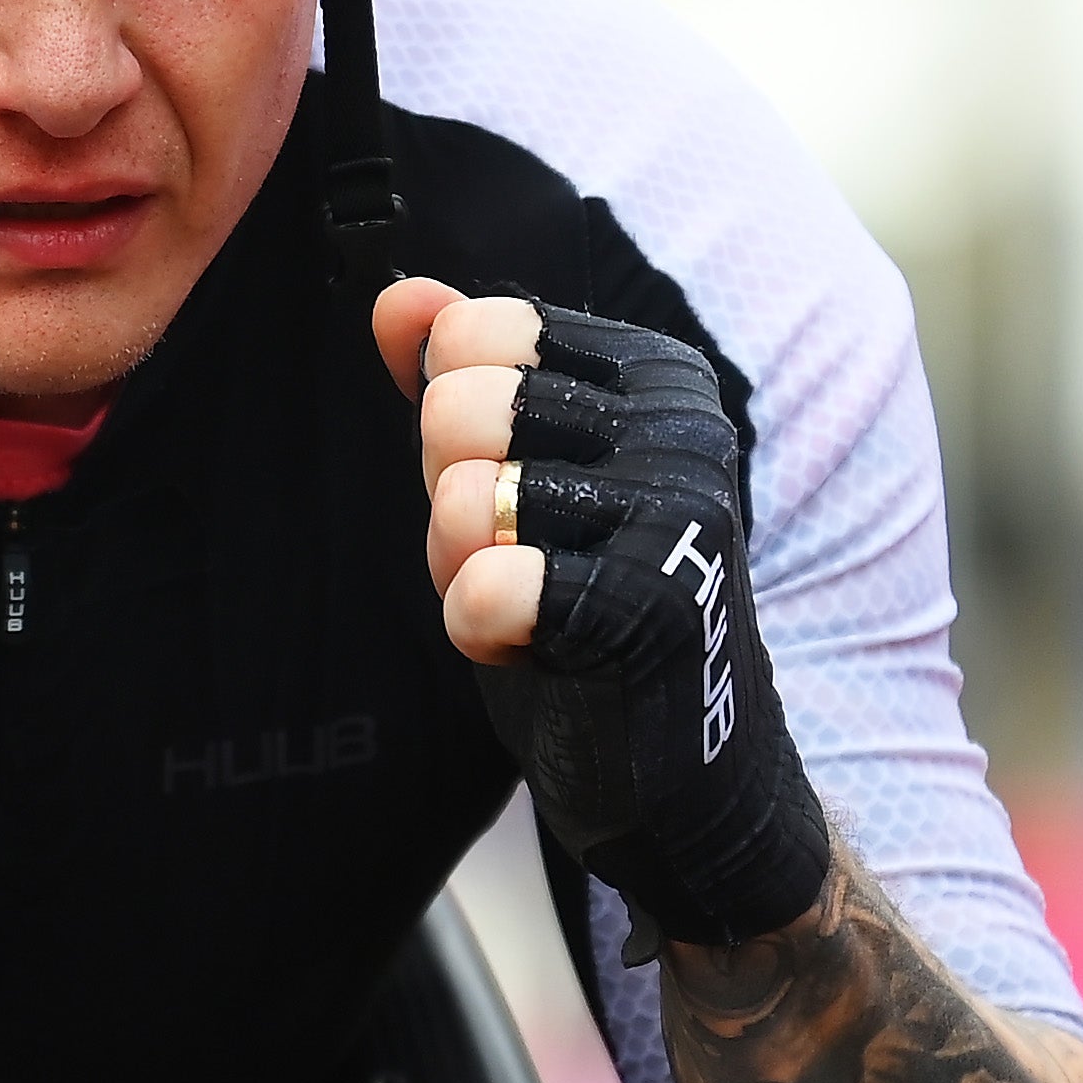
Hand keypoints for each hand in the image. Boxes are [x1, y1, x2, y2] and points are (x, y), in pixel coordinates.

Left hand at [375, 282, 832, 952]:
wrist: (684, 782)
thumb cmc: (593, 620)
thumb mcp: (516, 479)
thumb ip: (455, 379)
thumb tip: (398, 300)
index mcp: (657, 377)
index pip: (478, 332)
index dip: (452, 424)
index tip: (517, 490)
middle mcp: (683, 429)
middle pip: (460, 405)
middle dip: (449, 498)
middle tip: (517, 558)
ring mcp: (679, 516)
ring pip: (467, 497)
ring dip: (463, 572)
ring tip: (532, 608)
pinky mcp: (656, 610)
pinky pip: (487, 589)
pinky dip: (480, 630)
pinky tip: (536, 651)